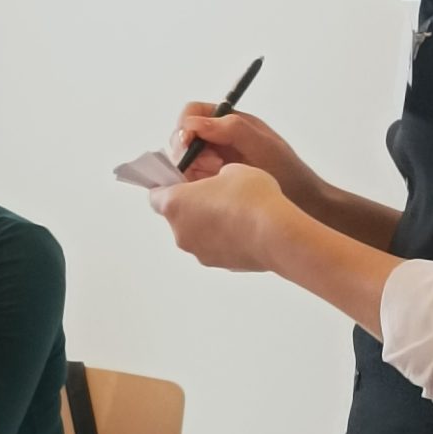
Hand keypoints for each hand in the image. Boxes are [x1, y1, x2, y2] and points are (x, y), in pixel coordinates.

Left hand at [150, 165, 298, 272]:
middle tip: (215, 193)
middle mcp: (180, 232)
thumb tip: (219, 185)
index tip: (182, 179)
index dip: (168, 185)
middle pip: (177, 216)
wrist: (276, 233)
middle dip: (192, 205)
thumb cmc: (251, 197)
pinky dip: (223, 239)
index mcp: (175, 204)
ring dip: (208, 223)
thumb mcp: (232, 169)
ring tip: (236, 212)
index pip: (155, 195)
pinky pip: (214, 247)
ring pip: (196, 233)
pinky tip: (245, 229)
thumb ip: (215, 176)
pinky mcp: (217, 264)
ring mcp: (198, 251)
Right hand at [170, 102, 319, 208]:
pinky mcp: (212, 184)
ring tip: (217, 178)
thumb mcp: (262, 145)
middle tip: (212, 167)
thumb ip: (231, 128)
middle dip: (189, 152)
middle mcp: (218, 139)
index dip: (186, 127)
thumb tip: (193, 124)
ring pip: (184, 161)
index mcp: (229, 122)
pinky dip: (195, 185)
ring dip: (193, 170)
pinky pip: (191, 181)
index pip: (192, 113)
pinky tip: (215, 190)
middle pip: (182, 137)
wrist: (303, 203)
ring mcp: (214, 162)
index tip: (190, 144)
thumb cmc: (288, 171)